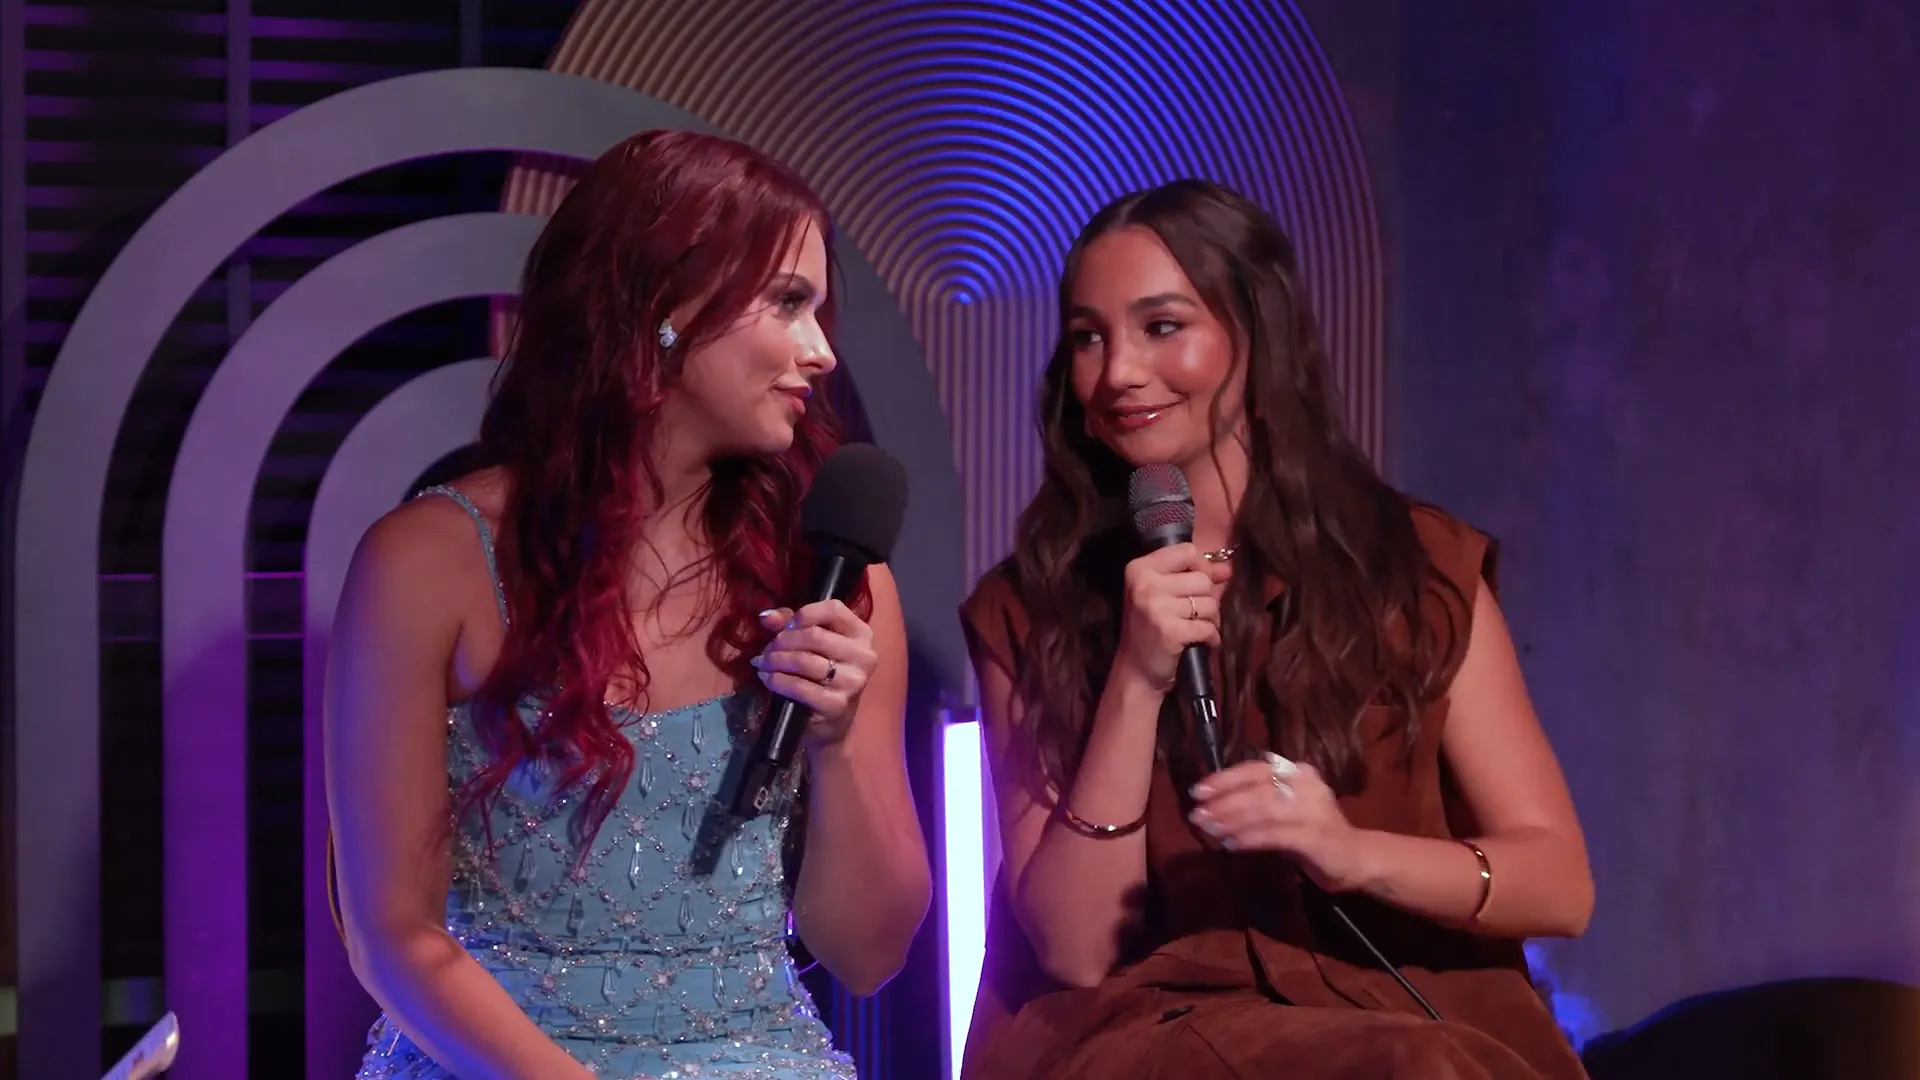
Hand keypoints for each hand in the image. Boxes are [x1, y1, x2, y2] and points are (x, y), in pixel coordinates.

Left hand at [751, 601, 876, 747]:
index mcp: (861, 634)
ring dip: (776, 661)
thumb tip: (766, 617)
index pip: (834, 609)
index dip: (805, 613)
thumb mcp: (811, 644)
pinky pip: (800, 686)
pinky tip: (768, 679)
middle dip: (782, 641)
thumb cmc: (820, 676)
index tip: (786, 626)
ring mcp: (853, 681)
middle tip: (767, 650)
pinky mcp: (837, 704)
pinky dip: (778, 681)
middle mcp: (863, 656)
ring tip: (763, 664)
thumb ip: (790, 624)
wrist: (830, 722)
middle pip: (814, 635)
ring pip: (805, 660)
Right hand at [1115, 543, 1232, 690]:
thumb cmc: (1151, 630)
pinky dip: (1211, 637)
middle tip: (1195, 615)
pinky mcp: (1170, 630)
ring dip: (1211, 619)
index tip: (1199, 585)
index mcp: (1140, 569)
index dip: (1202, 567)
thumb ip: (1194, 578)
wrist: (1136, 671)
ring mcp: (1156, 607)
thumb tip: (1226, 569)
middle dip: (1208, 599)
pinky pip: (1208, 627)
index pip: (1187, 551)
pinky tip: (1200, 642)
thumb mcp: (1164, 596)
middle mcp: (1146, 584)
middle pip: (1202, 579)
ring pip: (1209, 603)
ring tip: (1196, 629)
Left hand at [1187, 752, 1367, 891]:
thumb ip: (1255, 802)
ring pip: (1263, 810)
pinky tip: (1230, 845)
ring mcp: (1313, 809)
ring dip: (1230, 821)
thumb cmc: (1312, 833)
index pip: (1254, 769)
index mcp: (1297, 772)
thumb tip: (1211, 806)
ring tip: (1208, 831)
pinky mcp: (1316, 836)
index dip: (1224, 779)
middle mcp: (1306, 784)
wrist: (1357, 859)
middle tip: (1196, 816)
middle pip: (1256, 789)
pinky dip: (1249, 839)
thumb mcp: (1283, 810)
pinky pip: (1274, 835)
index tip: (1197, 791)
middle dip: (1222, 803)